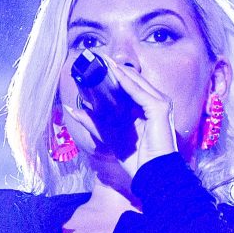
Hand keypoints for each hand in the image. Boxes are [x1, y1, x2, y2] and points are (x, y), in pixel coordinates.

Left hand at [72, 64, 183, 186]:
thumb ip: (92, 121)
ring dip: (119, 71)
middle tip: (98, 59)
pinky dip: (126, 82)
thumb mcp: (108, 135)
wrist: (149, 174)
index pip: (129, 86)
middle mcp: (154, 103)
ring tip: (104, 61)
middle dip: (115, 69)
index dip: (113, 75)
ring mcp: (159, 104)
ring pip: (137, 83)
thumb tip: (73, 109)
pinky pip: (140, 92)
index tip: (96, 66)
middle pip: (133, 81)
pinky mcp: (159, 109)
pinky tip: (115, 73)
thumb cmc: (134, 158)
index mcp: (145, 108)